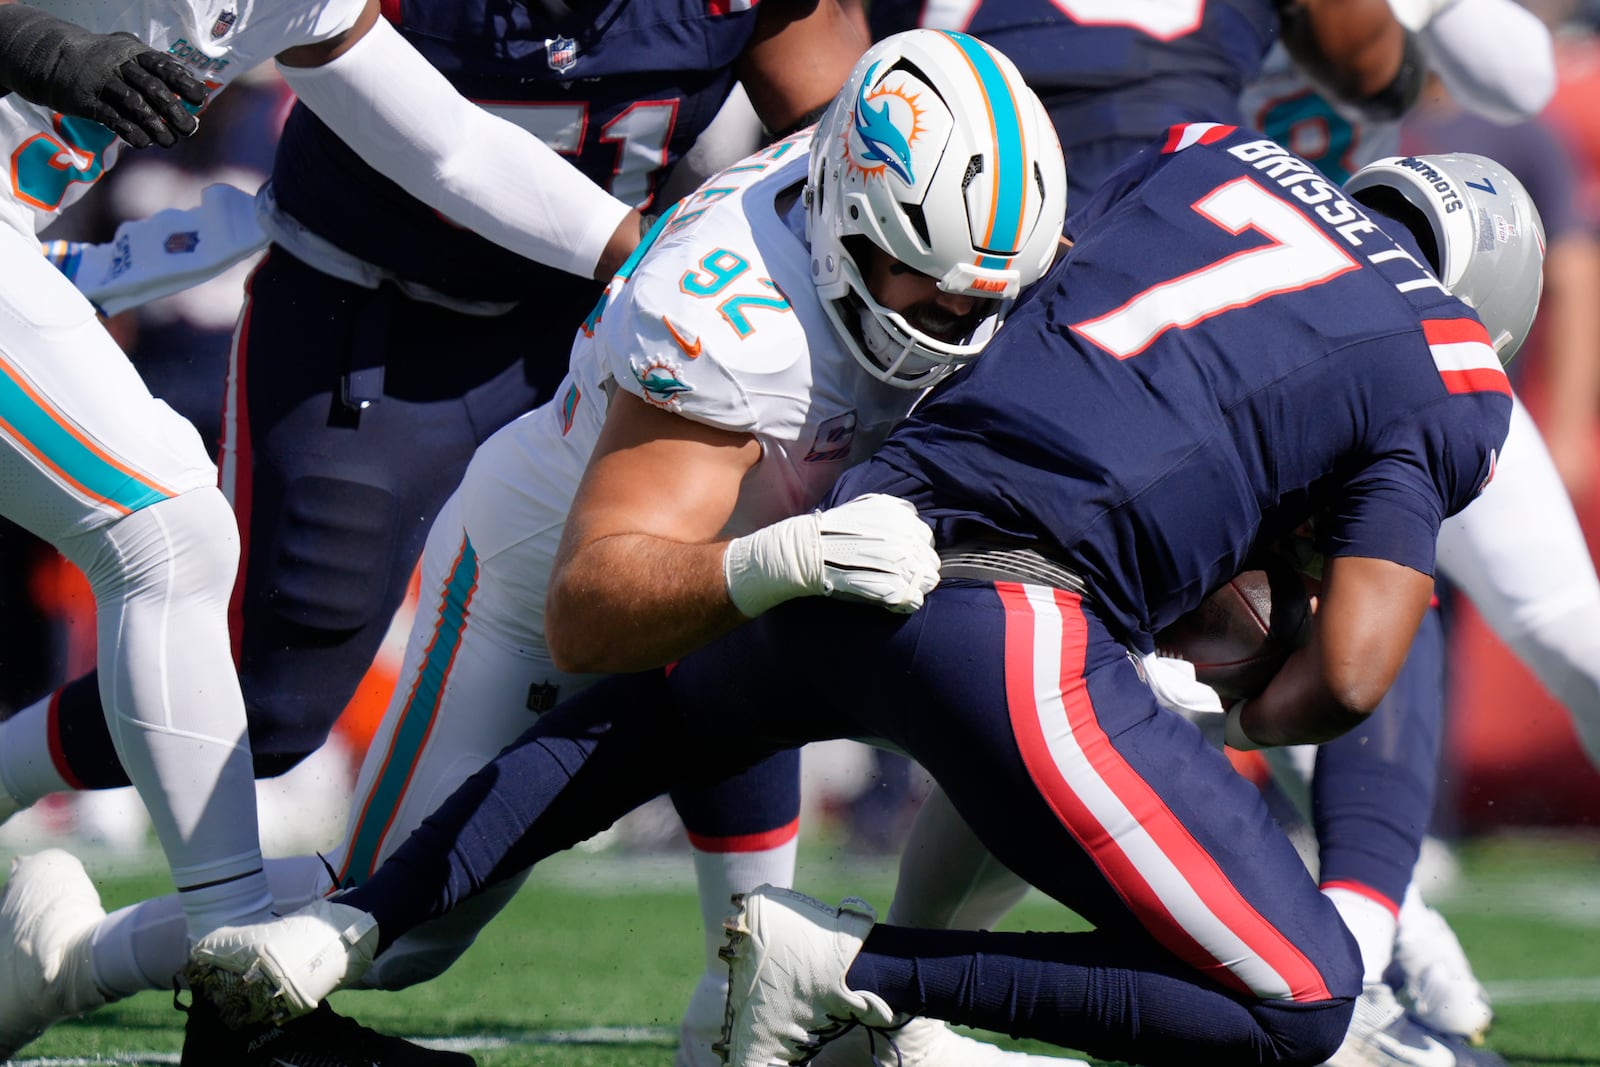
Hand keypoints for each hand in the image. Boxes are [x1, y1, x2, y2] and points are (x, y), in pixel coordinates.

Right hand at [0, 7, 207, 147]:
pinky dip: (132, 132)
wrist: (52, 59)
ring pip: (135, 105)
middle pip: (153, 88)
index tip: (200, 99)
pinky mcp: (86, 100)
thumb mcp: (128, 55)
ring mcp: (101, 82)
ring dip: (156, 126)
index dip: (184, 83)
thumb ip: (157, 71)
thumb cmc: (103, 63)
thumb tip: (194, 97)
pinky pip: (113, 118)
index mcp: (133, 52)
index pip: (163, 66)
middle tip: (190, 129)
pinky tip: (143, 142)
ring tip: (169, 141)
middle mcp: (118, 65)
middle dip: (175, 111)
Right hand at [815, 493, 939, 612]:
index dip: (915, 549)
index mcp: (904, 519)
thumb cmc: (836, 529)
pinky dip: (906, 602)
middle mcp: (909, 540)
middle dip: (918, 567)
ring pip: (929, 580)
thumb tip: (911, 521)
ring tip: (897, 588)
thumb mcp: (868, 506)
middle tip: (898, 575)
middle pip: (931, 560)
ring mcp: (905, 565)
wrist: (812, 551)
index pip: (926, 538)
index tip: (900, 557)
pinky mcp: (897, 589)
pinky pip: (916, 600)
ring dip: (916, 585)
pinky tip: (892, 600)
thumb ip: (895, 511)